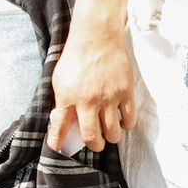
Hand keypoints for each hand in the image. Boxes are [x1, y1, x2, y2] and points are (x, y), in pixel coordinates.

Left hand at [47, 23, 136, 153]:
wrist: (97, 37)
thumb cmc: (75, 57)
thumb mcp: (59, 79)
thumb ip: (62, 101)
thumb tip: (63, 120)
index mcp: (68, 98)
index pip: (60, 127)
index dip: (57, 142)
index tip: (57, 150)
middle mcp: (88, 102)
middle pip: (91, 137)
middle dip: (93, 145)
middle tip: (95, 143)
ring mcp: (109, 98)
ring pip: (113, 133)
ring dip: (111, 138)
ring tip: (109, 134)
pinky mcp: (126, 92)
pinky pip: (130, 119)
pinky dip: (126, 125)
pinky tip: (122, 122)